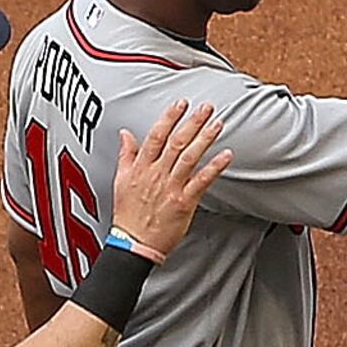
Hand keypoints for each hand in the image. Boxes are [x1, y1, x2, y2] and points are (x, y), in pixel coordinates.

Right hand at [105, 101, 231, 256]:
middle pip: (176, 143)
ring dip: (205, 139)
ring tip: (218, 124)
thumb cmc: (128, 214)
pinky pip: (201, 181)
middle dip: (193, 122)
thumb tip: (125, 134)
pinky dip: (214, 168)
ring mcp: (171, 188)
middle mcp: (157, 174)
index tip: (181, 104)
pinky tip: (226, 156)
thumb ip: (126, 154)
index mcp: (141, 167)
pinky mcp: (184, 202)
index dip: (170, 118)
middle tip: (206, 107)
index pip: (156, 136)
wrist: (133, 243)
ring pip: (190, 158)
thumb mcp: (120, 180)